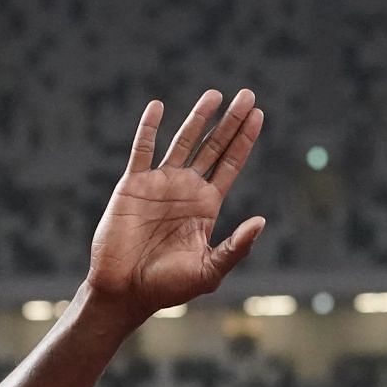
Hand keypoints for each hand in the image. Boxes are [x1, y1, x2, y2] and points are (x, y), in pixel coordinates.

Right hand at [86, 89, 266, 324]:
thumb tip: (261, 221)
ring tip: (215, 95)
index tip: (258, 115)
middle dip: (230, 121)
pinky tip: (158, 107)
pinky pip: (142, 150)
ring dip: (198, 118)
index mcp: (207, 206)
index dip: (244, 140)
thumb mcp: (209, 271)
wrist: (125, 291)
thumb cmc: (167, 287)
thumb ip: (235, 247)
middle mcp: (186, 190)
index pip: (230, 164)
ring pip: (182, 141)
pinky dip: (148, 128)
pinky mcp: (132, 185)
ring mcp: (159, 184)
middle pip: (213, 146)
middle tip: (247, 94)